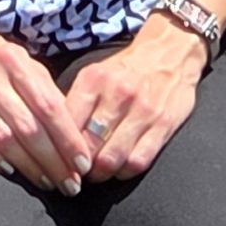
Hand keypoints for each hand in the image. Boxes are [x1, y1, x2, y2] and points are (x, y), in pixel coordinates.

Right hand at [0, 20, 93, 191]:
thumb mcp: (20, 60)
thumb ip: (44, 89)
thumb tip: (72, 129)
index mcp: (13, 60)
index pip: (48, 106)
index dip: (68, 139)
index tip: (82, 164)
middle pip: (28, 128)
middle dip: (53, 161)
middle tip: (69, 184)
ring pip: (2, 138)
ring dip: (27, 166)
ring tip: (46, 182)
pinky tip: (9, 171)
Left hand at [60, 14, 208, 180]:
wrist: (170, 52)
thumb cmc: (126, 69)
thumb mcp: (95, 74)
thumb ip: (77, 102)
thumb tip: (55, 133)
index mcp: (94, 80)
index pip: (68, 123)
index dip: (60, 147)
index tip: (59, 158)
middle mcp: (118, 94)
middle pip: (89, 145)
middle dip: (79, 166)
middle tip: (76, 172)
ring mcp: (143, 110)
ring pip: (113, 158)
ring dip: (101, 173)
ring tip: (96, 173)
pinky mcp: (163, 125)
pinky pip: (139, 160)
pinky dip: (125, 172)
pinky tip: (119, 169)